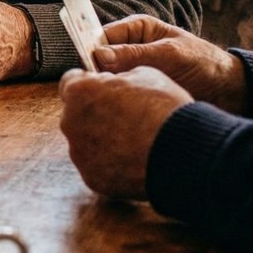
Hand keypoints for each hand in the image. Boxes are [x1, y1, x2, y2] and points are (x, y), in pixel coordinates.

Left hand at [59, 66, 192, 198]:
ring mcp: (79, 153)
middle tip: (125, 118)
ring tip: (134, 142)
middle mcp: (70, 122)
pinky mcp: (91, 178)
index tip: (101, 90)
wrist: (182, 155)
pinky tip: (133, 160)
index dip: (88, 85)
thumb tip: (116, 81)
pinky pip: (97, 166)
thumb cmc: (165, 110)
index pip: (70, 83)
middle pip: (77, 114)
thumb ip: (119, 76)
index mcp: (79, 92)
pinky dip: (111, 164)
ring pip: (86, 142)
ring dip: (102, 140)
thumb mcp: (146, 74)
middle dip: (96, 114)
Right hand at [93, 14, 246, 113]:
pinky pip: (120, 92)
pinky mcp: (137, 88)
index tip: (91, 69)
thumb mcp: (170, 54)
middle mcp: (129, 47)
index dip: (93, 51)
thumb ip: (135, 54)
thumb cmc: (203, 62)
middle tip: (103, 88)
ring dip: (110, 87)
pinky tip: (121, 107)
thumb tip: (99, 55)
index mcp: (136, 29)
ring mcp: (132, 69)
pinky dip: (119, 99)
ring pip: (108, 77)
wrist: (228, 90)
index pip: (102, 36)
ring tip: (114, 100)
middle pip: (101, 58)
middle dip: (100, 72)